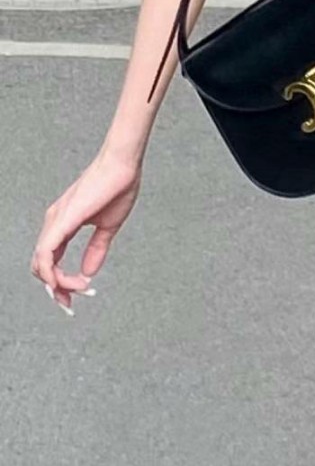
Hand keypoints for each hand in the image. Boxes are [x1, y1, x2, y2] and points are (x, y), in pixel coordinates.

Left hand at [30, 149, 142, 314]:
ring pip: (40, 265)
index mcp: (63, 223)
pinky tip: (69, 281)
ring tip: (80, 288)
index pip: (50, 260)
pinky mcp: (61, 221)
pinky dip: (53, 273)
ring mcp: (55, 222)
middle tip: (74, 300)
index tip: (80, 293)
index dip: (61, 282)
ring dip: (58, 284)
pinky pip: (45, 255)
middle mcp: (53, 223)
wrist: (123, 165)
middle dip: (56, 288)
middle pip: (41, 267)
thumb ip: (96, 249)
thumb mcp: (107, 226)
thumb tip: (88, 272)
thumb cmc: (118, 187)